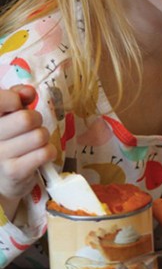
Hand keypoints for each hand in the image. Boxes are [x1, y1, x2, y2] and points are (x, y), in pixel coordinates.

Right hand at [0, 85, 55, 200]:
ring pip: (39, 136)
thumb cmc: (8, 140)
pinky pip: (45, 152)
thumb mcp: (8, 115)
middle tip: (31, 128)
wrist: (2, 177)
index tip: (16, 106)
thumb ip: (16, 97)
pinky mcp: (14, 171)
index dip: (14, 99)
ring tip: (34, 144)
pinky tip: (39, 156)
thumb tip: (28, 91)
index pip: (0, 100)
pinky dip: (49, 152)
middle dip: (36, 121)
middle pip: (26, 118)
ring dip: (43, 138)